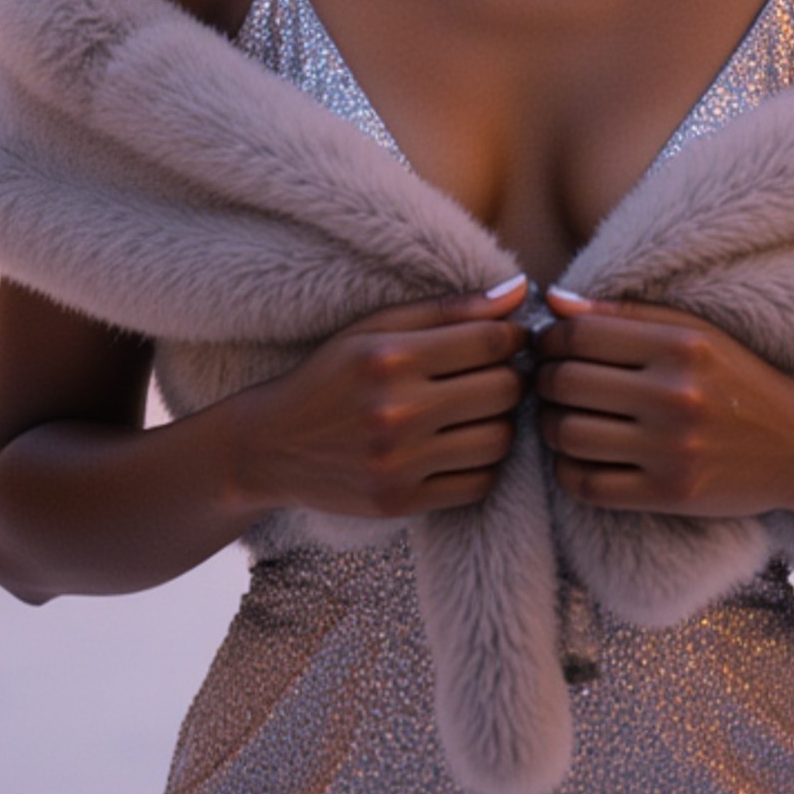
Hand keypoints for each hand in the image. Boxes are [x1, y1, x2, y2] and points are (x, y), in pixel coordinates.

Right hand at [230, 278, 529, 519]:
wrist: (272, 445)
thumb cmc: (331, 375)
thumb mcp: (377, 326)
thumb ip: (450, 308)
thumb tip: (521, 291)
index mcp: (390, 357)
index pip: (491, 342)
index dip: (515, 337)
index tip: (509, 340)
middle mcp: (395, 411)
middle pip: (504, 391)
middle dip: (512, 378)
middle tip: (497, 375)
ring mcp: (397, 462)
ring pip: (499, 440)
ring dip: (502, 423)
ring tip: (480, 411)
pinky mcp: (399, 501)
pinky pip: (479, 484)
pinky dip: (483, 465)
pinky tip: (462, 446)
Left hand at [534, 288, 793, 517]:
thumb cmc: (739, 381)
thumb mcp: (695, 332)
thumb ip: (624, 314)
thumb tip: (552, 302)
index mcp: (681, 345)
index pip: (578, 335)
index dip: (547, 339)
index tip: (548, 346)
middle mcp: (676, 395)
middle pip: (564, 383)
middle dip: (541, 381)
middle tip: (546, 383)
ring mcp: (672, 448)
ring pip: (567, 434)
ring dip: (548, 426)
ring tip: (560, 417)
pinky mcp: (670, 494)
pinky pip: (586, 484)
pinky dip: (565, 470)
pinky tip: (576, 456)